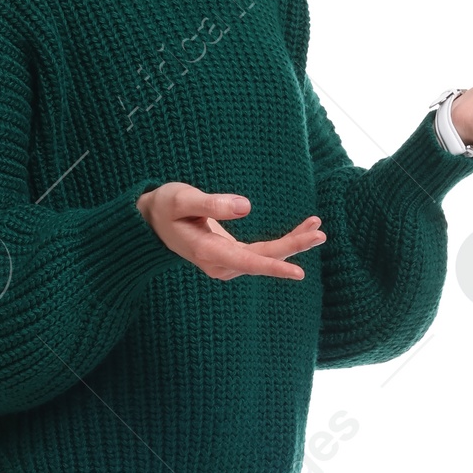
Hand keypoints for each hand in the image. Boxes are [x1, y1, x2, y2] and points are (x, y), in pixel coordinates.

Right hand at [137, 183, 324, 280]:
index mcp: (207, 251)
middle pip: (262, 259)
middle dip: (293, 247)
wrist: (153, 221)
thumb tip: (246, 206)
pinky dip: (284, 241)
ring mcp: (227, 262)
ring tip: (317, 227)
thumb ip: (211, 203)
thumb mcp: (181, 198)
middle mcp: (220, 263)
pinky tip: (304, 229)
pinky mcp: (233, 255)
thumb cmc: (165, 206)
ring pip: (266, 256)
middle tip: (319, 233)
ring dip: (293, 243)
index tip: (298, 273)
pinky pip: (262, 252)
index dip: (273, 266)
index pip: (246, 262)